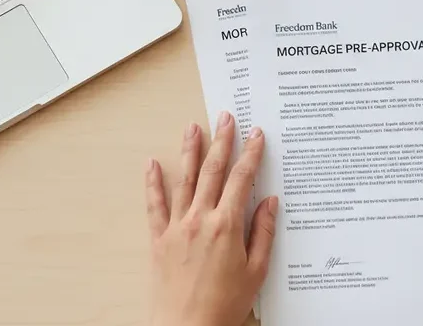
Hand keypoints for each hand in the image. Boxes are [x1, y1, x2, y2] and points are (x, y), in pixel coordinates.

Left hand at [144, 112, 277, 325]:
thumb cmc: (224, 307)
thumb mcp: (256, 272)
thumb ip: (262, 233)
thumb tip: (269, 202)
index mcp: (227, 226)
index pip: (243, 179)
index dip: (251, 154)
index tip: (257, 135)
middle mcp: (200, 219)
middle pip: (213, 171)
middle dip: (222, 141)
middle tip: (226, 117)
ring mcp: (177, 227)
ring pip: (184, 179)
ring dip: (190, 151)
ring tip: (193, 127)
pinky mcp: (159, 239)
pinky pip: (155, 205)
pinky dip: (154, 183)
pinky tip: (153, 163)